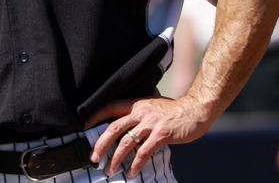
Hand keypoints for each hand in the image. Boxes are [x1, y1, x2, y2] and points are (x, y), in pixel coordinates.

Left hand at [86, 95, 212, 178]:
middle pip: (113, 127)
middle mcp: (140, 112)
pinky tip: (131, 173)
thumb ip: (137, 112)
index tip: (83, 127)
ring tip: (110, 170)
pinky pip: (144, 152)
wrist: (195, 111)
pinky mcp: (162, 134)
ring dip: (116, 158)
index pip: (110, 107)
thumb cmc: (172, 110)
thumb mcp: (151, 105)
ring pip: (126, 142)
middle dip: (101, 144)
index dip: (95, 116)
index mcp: (135, 104)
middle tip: (94, 158)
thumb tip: (123, 121)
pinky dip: (136, 164)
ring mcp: (151, 123)